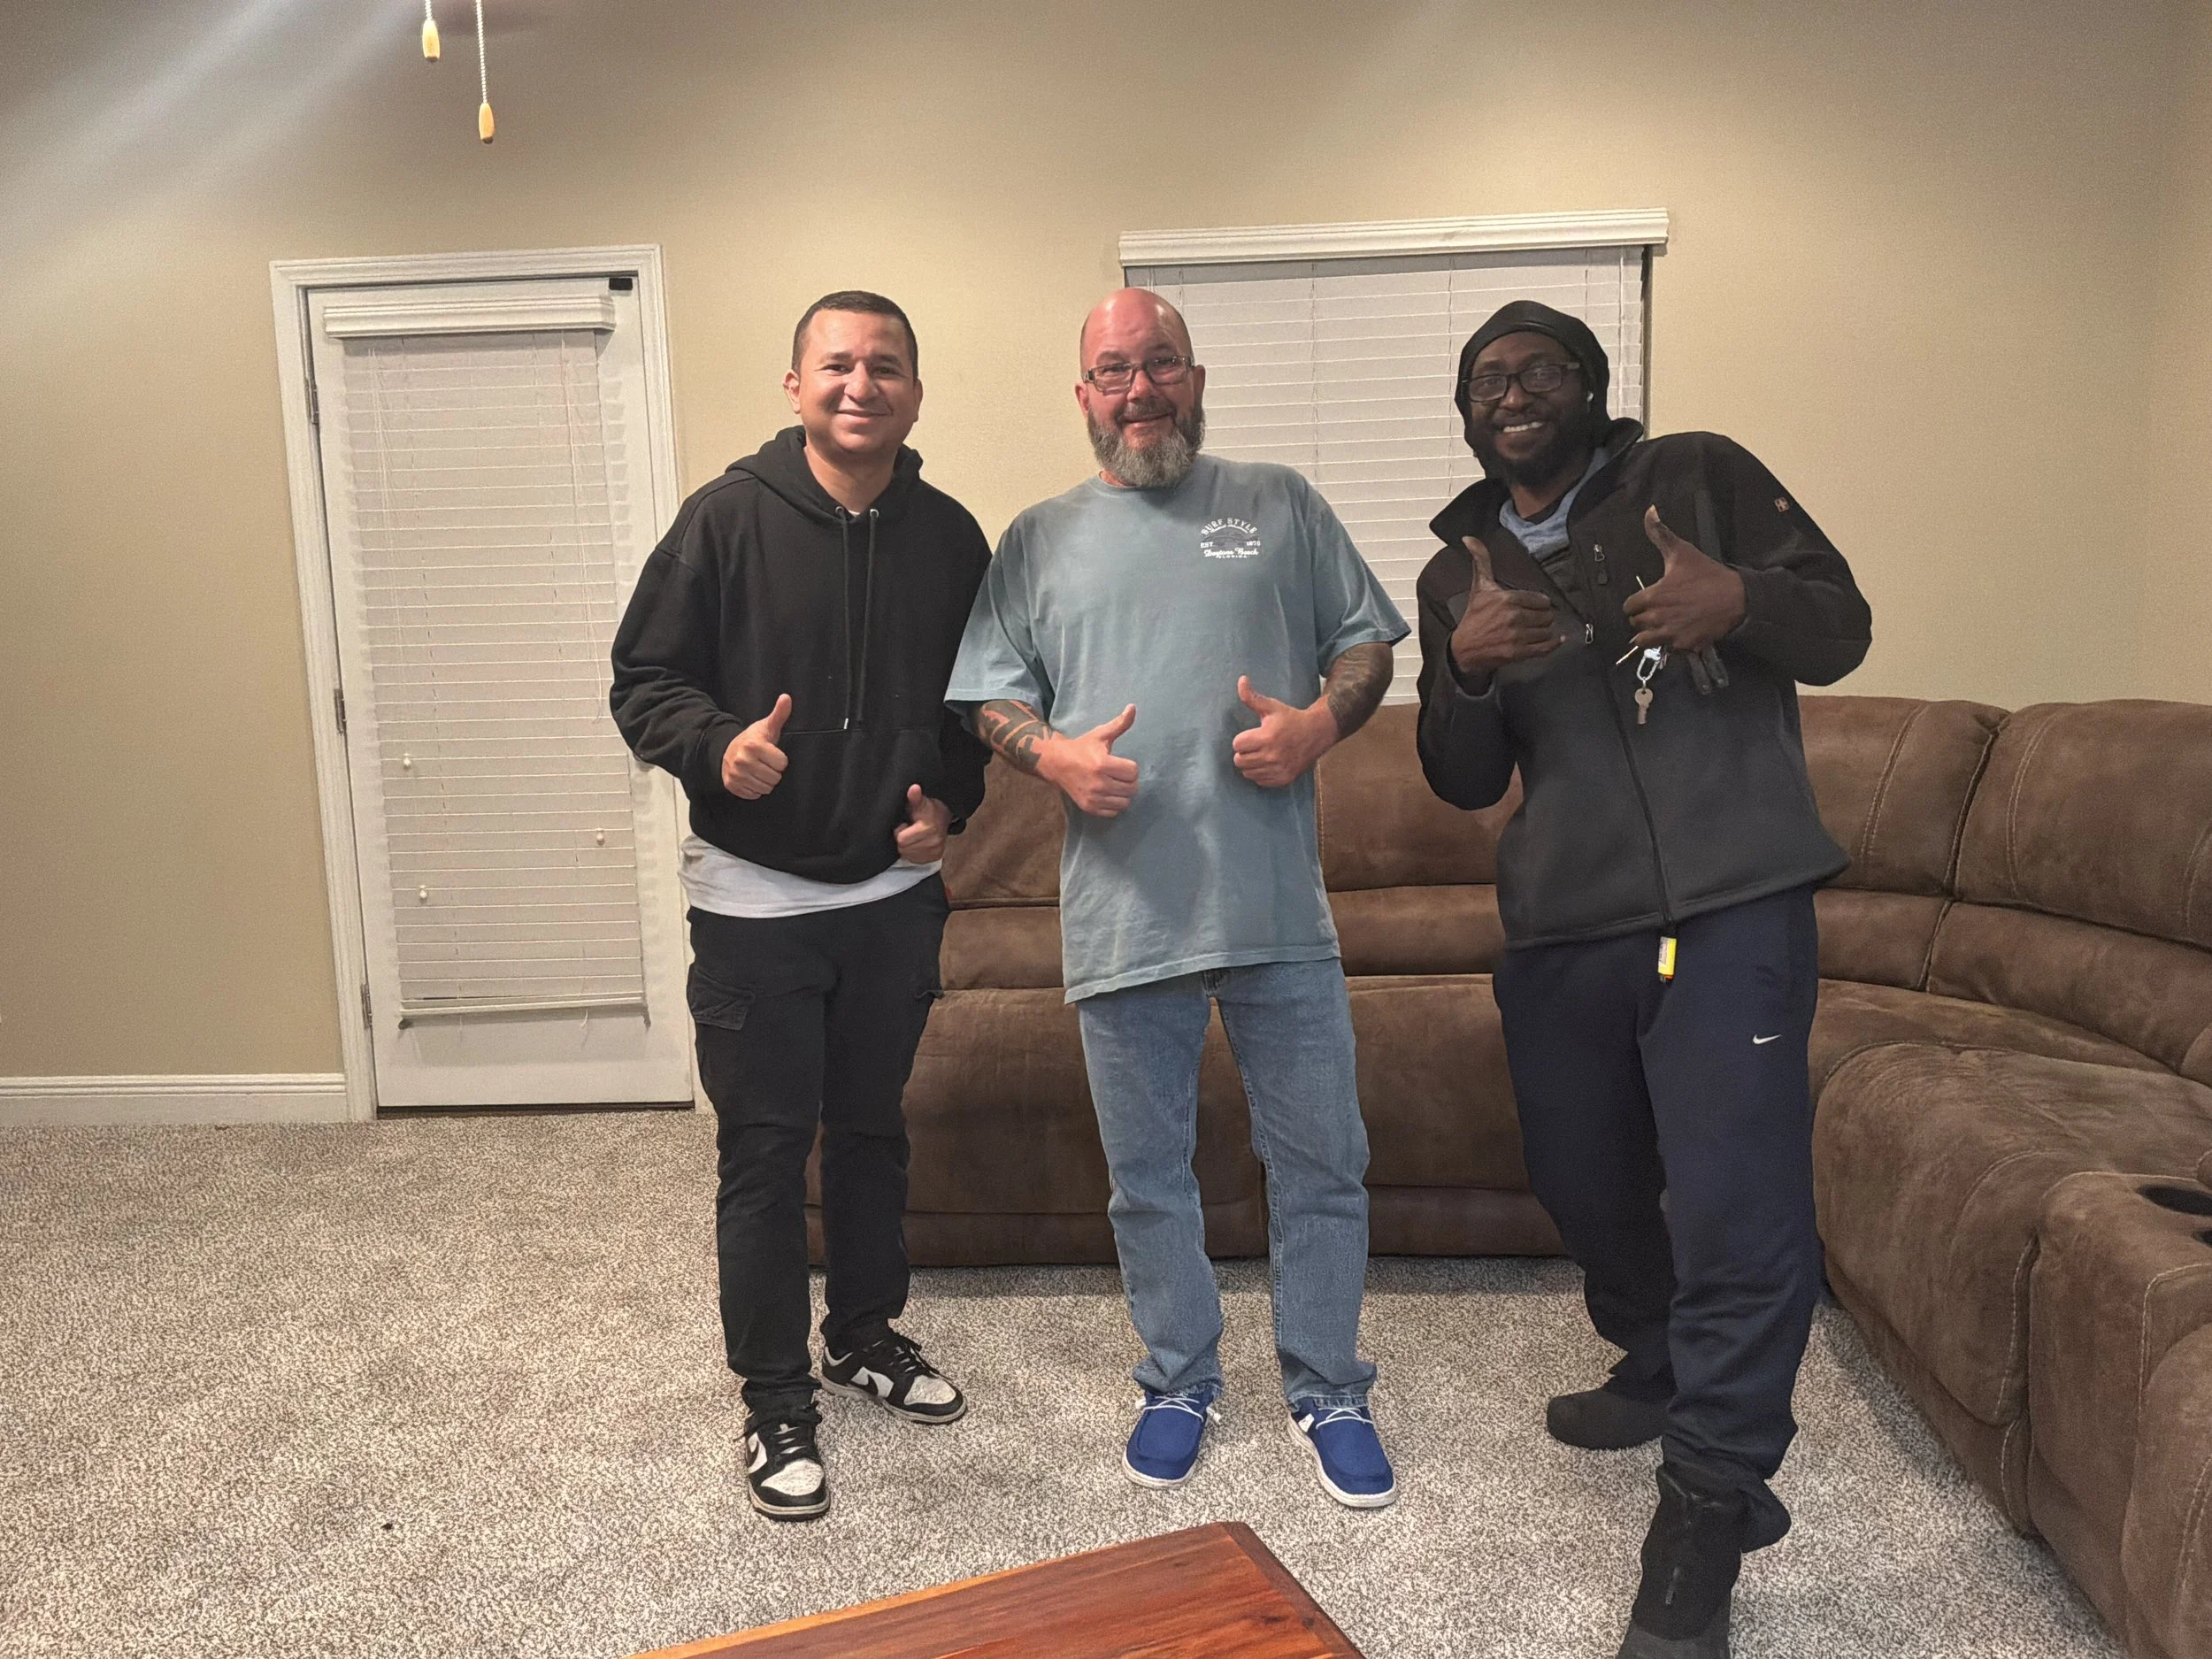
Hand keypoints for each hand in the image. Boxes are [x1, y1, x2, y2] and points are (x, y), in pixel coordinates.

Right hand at [721, 693, 792, 798]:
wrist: (726, 750)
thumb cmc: (753, 739)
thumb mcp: (766, 726)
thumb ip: (779, 714)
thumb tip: (787, 697)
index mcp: (754, 745)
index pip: (782, 763)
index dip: (780, 759)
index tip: (772, 754)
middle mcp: (742, 760)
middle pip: (775, 778)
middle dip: (773, 771)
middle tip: (765, 763)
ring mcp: (736, 774)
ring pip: (766, 788)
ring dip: (765, 781)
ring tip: (759, 770)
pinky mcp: (732, 786)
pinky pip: (754, 794)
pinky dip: (755, 788)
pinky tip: (751, 777)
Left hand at [895, 785, 950, 863]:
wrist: (943, 819)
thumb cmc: (928, 811)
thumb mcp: (920, 803)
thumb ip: (915, 797)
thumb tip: (914, 788)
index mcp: (928, 828)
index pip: (901, 840)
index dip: (900, 831)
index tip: (905, 825)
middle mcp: (934, 842)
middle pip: (903, 848)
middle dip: (903, 840)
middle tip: (909, 831)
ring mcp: (935, 851)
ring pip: (908, 855)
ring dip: (908, 847)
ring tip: (914, 837)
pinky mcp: (935, 858)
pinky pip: (914, 860)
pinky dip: (913, 853)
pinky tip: (917, 844)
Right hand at [1038, 704, 1139, 816]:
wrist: (1057, 763)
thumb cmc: (1082, 748)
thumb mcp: (1100, 735)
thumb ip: (1120, 724)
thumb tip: (1133, 707)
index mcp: (1103, 764)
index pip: (1133, 772)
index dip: (1130, 767)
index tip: (1121, 763)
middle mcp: (1099, 783)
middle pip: (1132, 788)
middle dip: (1129, 781)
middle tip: (1119, 775)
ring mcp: (1093, 797)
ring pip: (1125, 802)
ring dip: (1123, 794)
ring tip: (1115, 785)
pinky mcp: (1089, 807)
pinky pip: (1114, 812)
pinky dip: (1114, 804)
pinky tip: (1108, 794)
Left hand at [1231, 676, 1333, 787]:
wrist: (1317, 734)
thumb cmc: (1291, 719)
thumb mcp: (1271, 706)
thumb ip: (1252, 697)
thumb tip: (1241, 679)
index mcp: (1267, 737)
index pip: (1237, 745)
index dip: (1242, 739)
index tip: (1252, 735)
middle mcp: (1272, 756)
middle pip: (1239, 761)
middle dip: (1244, 752)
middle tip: (1255, 746)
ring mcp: (1278, 769)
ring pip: (1247, 773)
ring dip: (1251, 764)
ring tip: (1261, 754)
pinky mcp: (1283, 779)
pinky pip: (1259, 781)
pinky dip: (1260, 773)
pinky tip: (1268, 763)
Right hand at [1450, 536, 1557, 679]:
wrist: (1464, 648)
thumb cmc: (1474, 617)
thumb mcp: (1479, 586)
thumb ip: (1480, 560)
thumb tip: (1469, 538)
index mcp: (1507, 598)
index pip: (1541, 600)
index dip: (1540, 604)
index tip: (1536, 606)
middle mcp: (1513, 617)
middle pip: (1546, 616)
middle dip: (1543, 617)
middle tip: (1536, 619)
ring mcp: (1516, 636)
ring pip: (1547, 631)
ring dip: (1546, 631)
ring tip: (1537, 630)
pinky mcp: (1518, 652)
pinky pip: (1545, 647)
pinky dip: (1554, 644)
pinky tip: (1557, 640)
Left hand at [1625, 506, 1746, 651]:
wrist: (1737, 598)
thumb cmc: (1708, 575)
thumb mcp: (1682, 551)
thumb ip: (1660, 534)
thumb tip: (1649, 511)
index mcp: (1653, 596)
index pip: (1628, 606)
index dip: (1635, 603)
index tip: (1645, 600)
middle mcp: (1657, 618)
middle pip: (1635, 624)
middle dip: (1642, 618)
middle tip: (1655, 611)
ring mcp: (1671, 634)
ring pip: (1645, 641)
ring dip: (1649, 634)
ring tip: (1660, 626)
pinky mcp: (1684, 646)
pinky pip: (1667, 649)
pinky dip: (1670, 644)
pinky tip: (1678, 633)